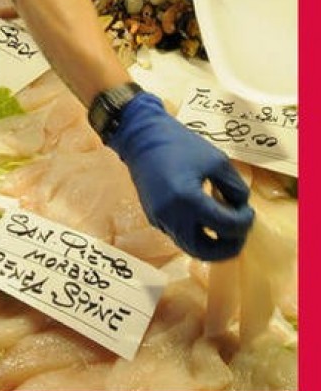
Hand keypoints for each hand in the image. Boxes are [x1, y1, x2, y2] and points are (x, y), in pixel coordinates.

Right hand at [107, 92, 253, 260]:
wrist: (141, 138)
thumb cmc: (180, 145)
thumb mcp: (217, 161)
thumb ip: (235, 188)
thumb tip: (240, 206)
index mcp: (189, 200)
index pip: (227, 227)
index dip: (245, 222)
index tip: (248, 210)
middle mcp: (172, 216)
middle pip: (205, 251)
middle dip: (228, 247)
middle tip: (239, 232)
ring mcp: (160, 219)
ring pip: (190, 247)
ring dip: (210, 242)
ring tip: (222, 225)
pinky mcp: (153, 218)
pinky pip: (179, 235)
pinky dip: (196, 233)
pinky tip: (203, 215)